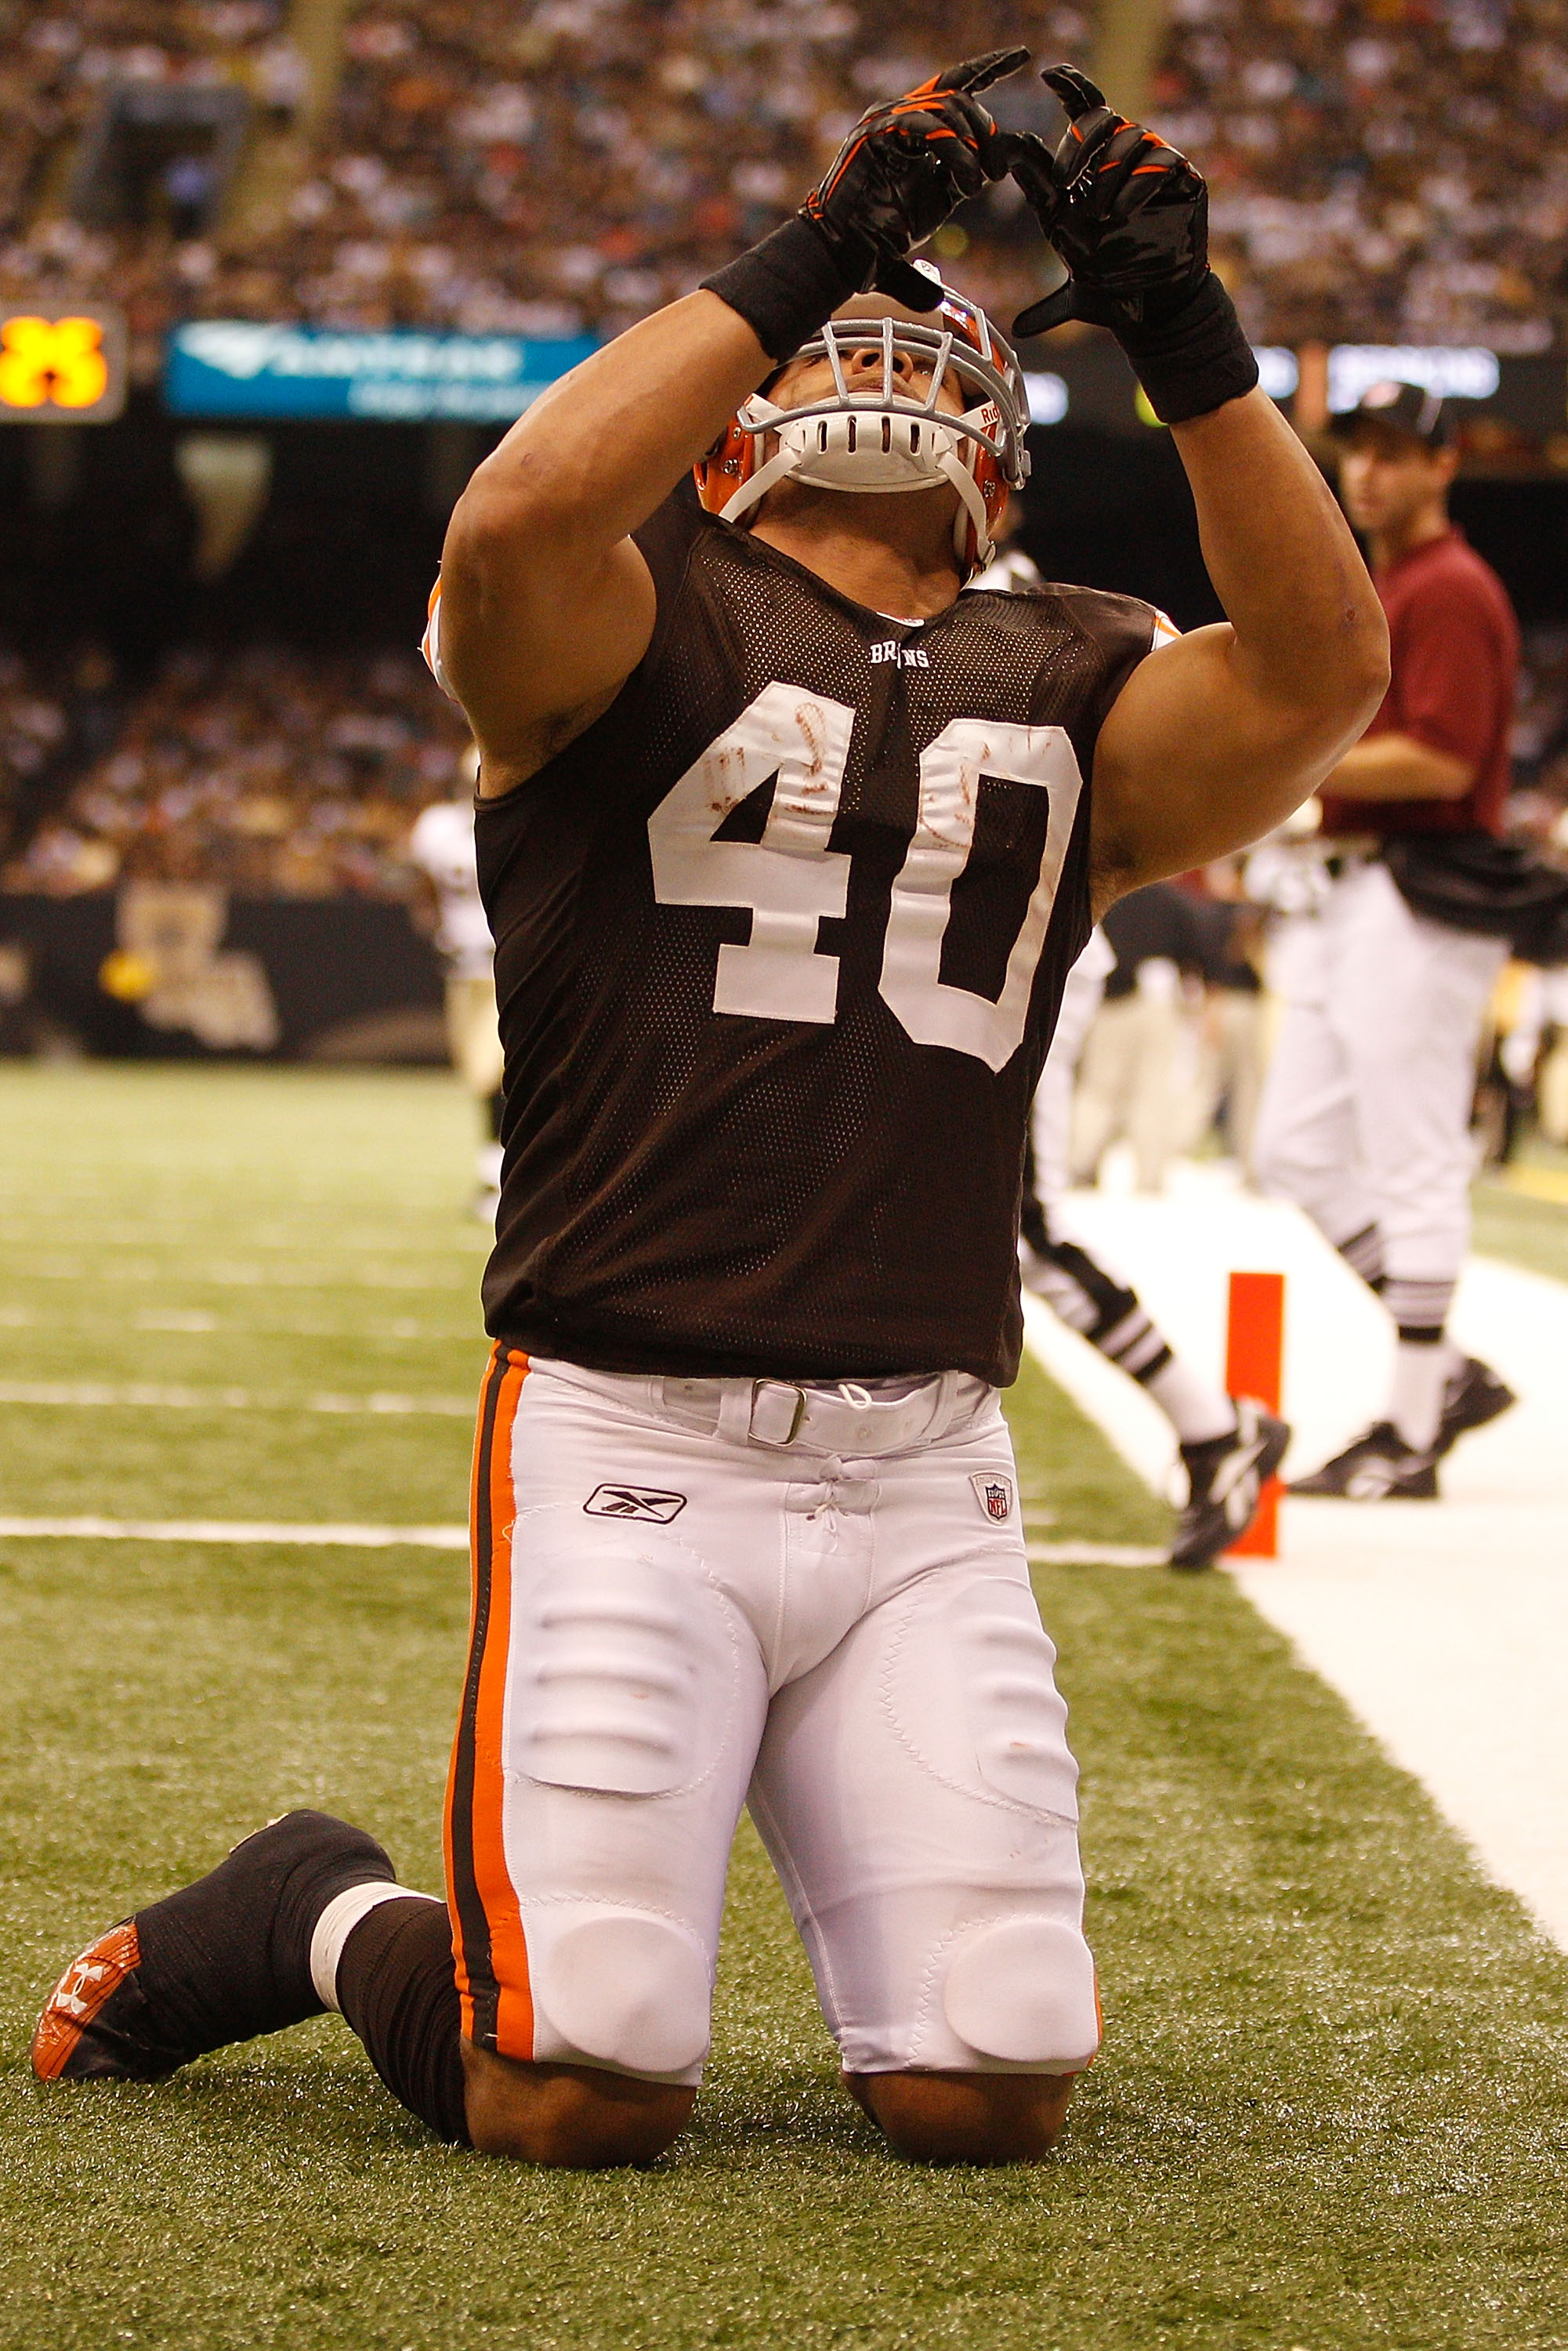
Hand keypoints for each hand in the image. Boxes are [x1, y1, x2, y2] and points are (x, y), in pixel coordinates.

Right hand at [803, 49, 1026, 310]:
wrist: (843, 257)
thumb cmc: (880, 239)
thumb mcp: (936, 204)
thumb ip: (962, 183)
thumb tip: (996, 173)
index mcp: (915, 128)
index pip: (955, 86)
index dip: (988, 67)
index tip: (1021, 58)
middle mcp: (899, 117)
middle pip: (958, 96)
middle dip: (987, 130)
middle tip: (997, 169)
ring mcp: (884, 121)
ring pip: (947, 106)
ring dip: (972, 144)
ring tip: (977, 182)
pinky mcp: (874, 133)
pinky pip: (925, 124)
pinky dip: (953, 149)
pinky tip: (964, 179)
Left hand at [1005, 64, 1208, 338]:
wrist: (1154, 312)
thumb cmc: (1114, 291)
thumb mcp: (1073, 280)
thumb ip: (1047, 281)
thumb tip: (1016, 303)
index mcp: (1093, 173)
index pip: (1084, 116)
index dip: (1071, 88)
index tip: (1049, 74)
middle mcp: (1122, 163)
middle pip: (1102, 118)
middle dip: (1079, 141)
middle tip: (1063, 179)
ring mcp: (1155, 168)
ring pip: (1131, 136)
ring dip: (1107, 171)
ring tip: (1099, 214)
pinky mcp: (1184, 179)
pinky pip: (1162, 160)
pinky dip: (1138, 180)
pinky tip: (1122, 211)